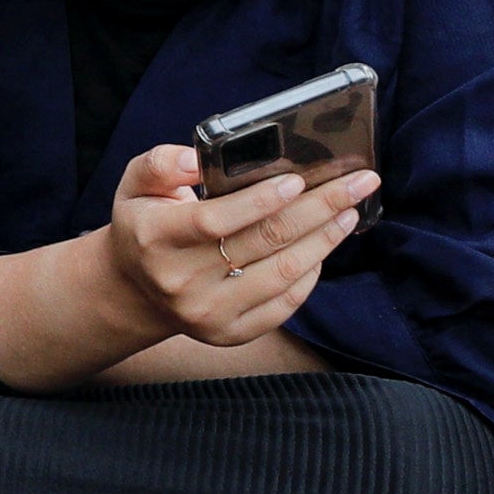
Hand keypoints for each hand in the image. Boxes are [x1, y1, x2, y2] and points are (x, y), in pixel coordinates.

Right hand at [100, 146, 373, 350]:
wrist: (135, 290)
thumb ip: (160, 164)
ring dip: (325, 239)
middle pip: (264, 241)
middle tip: (357, 184)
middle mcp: (179, 281)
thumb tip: (195, 159)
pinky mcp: (228, 334)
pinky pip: (284, 304)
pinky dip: (311, 274)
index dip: (261, 200)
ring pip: (283, 273)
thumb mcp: (136, 185)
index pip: (215, 220)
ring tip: (350, 212)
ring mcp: (206, 312)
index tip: (299, 179)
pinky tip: (323, 247)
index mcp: (153, 238)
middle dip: (319, 208)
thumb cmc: (146, 225)